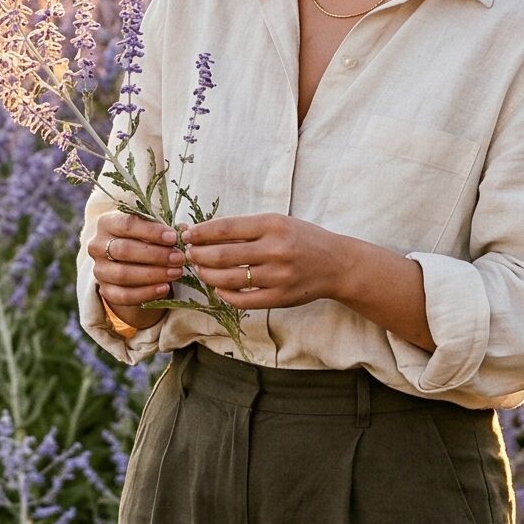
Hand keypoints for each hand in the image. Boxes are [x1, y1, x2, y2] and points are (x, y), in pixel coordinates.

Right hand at [87, 211, 183, 318]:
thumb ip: (164, 230)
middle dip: (155, 255)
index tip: (173, 238)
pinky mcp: (105, 291)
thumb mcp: (150, 231)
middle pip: (124, 250)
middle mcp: (97, 246)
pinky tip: (164, 288)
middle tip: (179, 258)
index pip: (127, 224)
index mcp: (107, 223)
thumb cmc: (142, 240)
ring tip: (176, 273)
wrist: (128, 264)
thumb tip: (184, 229)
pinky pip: (123, 295)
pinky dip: (146, 293)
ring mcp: (99, 270)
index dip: (151, 232)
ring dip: (153, 274)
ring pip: (123, 274)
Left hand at [183, 212, 351, 309]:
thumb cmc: (302, 239)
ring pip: (228, 279)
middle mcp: (275, 250)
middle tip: (188, 254)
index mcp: (273, 225)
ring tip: (200, 269)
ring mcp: (277, 277)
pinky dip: (224, 294)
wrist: (336, 264)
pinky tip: (218, 287)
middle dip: (198, 255)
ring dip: (207, 275)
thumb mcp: (278, 223)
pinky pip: (242, 300)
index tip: (187, 235)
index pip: (226, 228)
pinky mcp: (280, 298)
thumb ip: (246, 229)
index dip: (201, 232)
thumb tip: (205, 233)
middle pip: (222, 255)